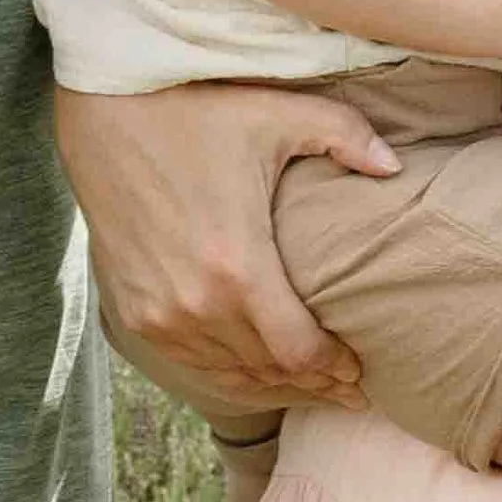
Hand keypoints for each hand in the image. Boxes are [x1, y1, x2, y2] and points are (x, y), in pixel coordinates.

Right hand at [56, 80, 402, 411]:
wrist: (105, 112)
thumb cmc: (195, 111)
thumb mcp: (276, 113)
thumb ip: (345, 134)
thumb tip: (396, 167)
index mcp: (238, 267)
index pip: (299, 352)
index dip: (335, 371)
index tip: (361, 372)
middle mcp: (195, 307)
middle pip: (269, 372)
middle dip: (315, 383)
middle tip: (349, 391)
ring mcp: (159, 316)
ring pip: (229, 376)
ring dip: (272, 384)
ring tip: (310, 386)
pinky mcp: (133, 314)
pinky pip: (191, 363)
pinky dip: (227, 373)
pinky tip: (253, 373)